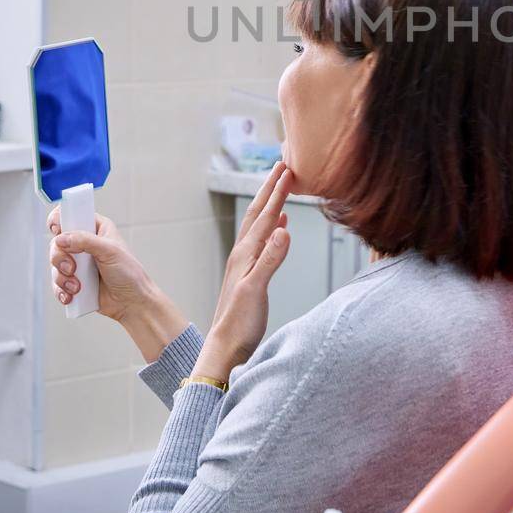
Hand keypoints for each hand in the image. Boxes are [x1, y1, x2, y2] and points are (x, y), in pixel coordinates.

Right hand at [49, 208, 188, 362]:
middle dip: (59, 258)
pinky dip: (60, 290)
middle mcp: (84, 244)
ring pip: (54, 265)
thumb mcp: (110, 251)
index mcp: (95, 229)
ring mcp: (77, 264)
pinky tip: (71, 296)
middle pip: (56, 243)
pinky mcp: (73, 281)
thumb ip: (85, 241)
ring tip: (77, 287)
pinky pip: (56, 284)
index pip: (70, 215)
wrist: (132, 302)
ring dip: (61, 278)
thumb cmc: (129, 273)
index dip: (59, 221)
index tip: (57, 232)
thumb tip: (61, 239)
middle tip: (72, 268)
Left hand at [193, 163, 293, 383]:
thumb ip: (270, 259)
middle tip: (282, 165)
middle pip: (258, 213)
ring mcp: (245, 264)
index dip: (277, 192)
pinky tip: (278, 226)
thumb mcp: (256, 290)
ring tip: (280, 188)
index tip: (288, 168)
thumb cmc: (239, 323)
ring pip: (258, 225)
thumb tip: (284, 228)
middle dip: (271, 188)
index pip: (265, 216)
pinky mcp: (249, 274)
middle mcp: (243, 254)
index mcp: (246, 254)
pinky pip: (262, 241)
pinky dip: (271, 227)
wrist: (224, 348)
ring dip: (269, 204)